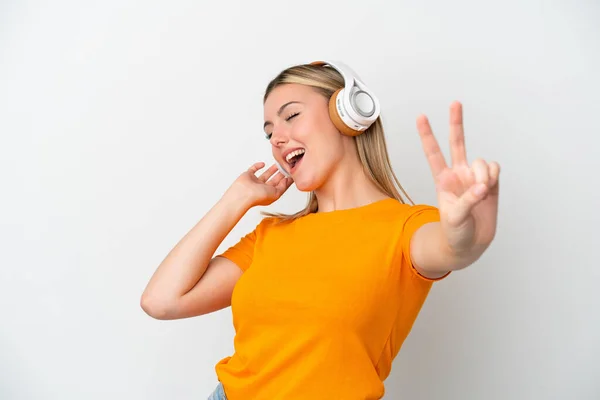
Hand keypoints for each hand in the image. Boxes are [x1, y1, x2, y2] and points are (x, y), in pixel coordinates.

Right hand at [226, 162, 292, 207]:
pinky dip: (258, 166)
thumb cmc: (258, 197)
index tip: (292, 174)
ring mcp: (255, 182)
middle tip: (287, 167)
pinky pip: (253, 169)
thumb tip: (286, 180)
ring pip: (266, 174)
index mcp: (270, 194)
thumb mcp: (276, 193)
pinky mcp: (248, 175)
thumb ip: (283, 186)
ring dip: (272, 169)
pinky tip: (263, 163)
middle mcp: (263, 188)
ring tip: (278, 163)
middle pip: (274, 180)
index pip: (280, 186)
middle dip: (280, 174)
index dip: (286, 180)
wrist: (243, 193)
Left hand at [416, 101, 499, 256]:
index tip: (420, 117)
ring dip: (483, 175)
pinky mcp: (490, 182)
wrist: (470, 244)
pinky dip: (493, 176)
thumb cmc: (455, 232)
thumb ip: (467, 200)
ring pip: (481, 161)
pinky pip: (494, 168)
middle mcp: (457, 173)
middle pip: (456, 142)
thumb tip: (482, 186)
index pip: (433, 153)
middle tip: (455, 103)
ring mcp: (474, 177)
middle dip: (456, 123)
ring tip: (481, 192)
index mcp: (442, 179)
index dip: (427, 135)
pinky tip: (489, 188)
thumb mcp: (454, 218)